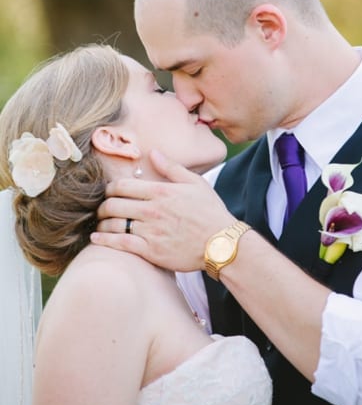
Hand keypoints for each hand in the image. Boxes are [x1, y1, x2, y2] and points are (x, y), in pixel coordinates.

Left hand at [92, 149, 233, 271]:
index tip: (110, 192)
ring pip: (114, 224)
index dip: (110, 188)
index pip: (123, 186)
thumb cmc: (210, 212)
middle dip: (103, 205)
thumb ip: (172, 168)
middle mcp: (152, 210)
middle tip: (103, 208)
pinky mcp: (150, 250)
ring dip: (102, 222)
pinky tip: (97, 238)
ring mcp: (150, 231)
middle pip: (113, 204)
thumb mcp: (196, 183)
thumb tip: (153, 153)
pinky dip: (104, 240)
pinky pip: (120, 243)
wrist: (221, 243)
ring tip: (101, 223)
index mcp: (161, 191)